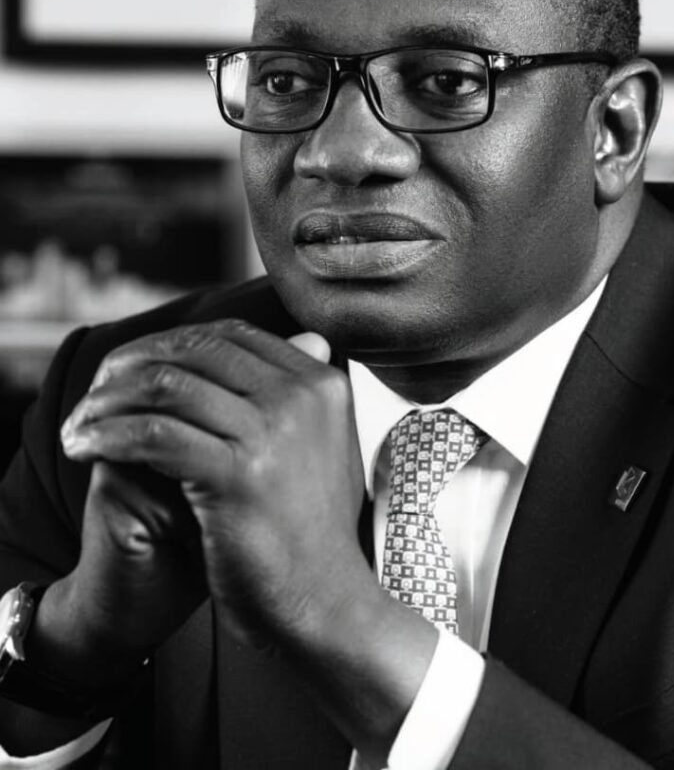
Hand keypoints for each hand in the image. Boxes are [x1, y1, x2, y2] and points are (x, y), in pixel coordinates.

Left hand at [60, 321, 367, 650]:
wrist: (326, 604)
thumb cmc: (314, 535)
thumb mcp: (325, 447)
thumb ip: (303, 397)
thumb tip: (308, 342)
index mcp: (321, 385)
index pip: (233, 335)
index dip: (174, 343)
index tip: (134, 366)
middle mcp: (301, 397)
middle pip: (197, 350)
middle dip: (133, 364)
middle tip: (95, 391)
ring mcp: (273, 432)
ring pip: (168, 386)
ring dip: (109, 401)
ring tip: (80, 423)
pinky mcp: (239, 474)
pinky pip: (154, 434)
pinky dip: (109, 436)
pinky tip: (86, 448)